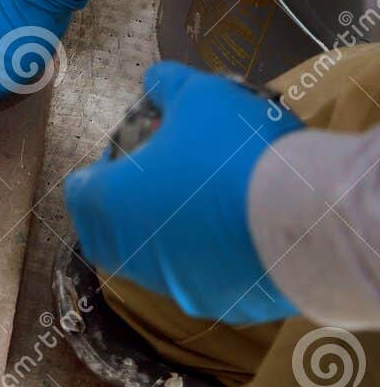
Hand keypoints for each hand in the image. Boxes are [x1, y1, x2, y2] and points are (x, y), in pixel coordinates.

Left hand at [65, 62, 302, 323]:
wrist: (306, 217)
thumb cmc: (235, 152)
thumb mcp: (199, 96)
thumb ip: (168, 85)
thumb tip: (155, 81)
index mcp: (112, 203)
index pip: (79, 192)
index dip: (98, 171)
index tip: (128, 155)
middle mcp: (134, 252)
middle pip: (108, 233)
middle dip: (126, 208)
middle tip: (161, 180)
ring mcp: (177, 285)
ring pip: (156, 260)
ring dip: (169, 233)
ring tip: (205, 202)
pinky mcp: (222, 305)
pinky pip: (205, 280)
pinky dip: (212, 259)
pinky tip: (240, 232)